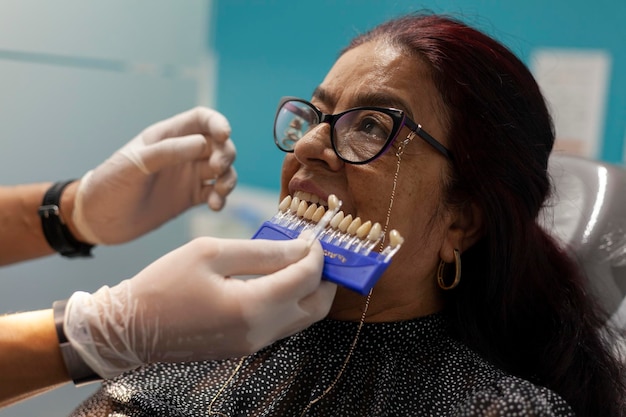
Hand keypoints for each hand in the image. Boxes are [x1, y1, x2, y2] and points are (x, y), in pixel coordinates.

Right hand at [62, 235, 335, 378]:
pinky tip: (276, 280)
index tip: (312, 237)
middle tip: (316, 253)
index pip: (307, 278)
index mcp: (252, 306)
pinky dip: (291, 302)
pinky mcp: (245, 347)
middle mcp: (260, 332)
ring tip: (298, 263)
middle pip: (317, 305)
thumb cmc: (164, 285)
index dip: (317, 254)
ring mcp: (253, 343)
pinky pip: (283, 324)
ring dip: (310, 290)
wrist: (130, 328)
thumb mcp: (211, 253)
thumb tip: (299, 248)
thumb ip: (262, 251)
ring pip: (303, 318)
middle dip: (325, 277)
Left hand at [72, 107, 236, 243]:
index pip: (201, 119)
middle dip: (225, 154)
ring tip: (219, 193)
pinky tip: (215, 206)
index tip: (224, 135)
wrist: (98, 220)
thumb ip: (169, 151)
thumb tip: (204, 143)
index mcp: (167, 136)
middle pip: (218, 145)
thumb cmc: (110, 185)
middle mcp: (182, 153)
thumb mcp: (136, 164)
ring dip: (228, 179)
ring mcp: (187, 176)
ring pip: (222, 170)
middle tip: (217, 169)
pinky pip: (215, 193)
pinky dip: (221, 198)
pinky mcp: (190, 198)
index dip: (217, 123)